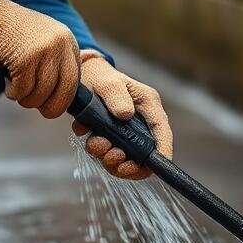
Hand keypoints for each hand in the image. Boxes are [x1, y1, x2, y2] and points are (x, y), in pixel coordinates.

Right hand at [0, 0, 79, 118]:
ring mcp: (44, 51)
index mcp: (68, 40)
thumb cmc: (11, 32)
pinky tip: (7, 84)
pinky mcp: (25, 59)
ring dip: (27, 99)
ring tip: (16, 89)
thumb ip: (56, 61)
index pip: (76, 79)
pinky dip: (13, 93)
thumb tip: (62, 94)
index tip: (53, 103)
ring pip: (42, 94)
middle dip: (52, 107)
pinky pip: (23, 91)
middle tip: (41, 110)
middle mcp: (61, 45)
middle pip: (66, 91)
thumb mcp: (43, 39)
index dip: (64, 97)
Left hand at [71, 50, 172, 179]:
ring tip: (95, 142)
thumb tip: (125, 114)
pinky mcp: (111, 137)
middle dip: (127, 162)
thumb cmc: (99, 75)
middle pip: (144, 154)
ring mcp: (126, 132)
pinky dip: (97, 151)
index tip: (150, 167)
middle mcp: (140, 122)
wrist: (80, 76)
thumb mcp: (108, 83)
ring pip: (125, 158)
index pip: (162, 133)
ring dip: (109, 158)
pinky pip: (107, 155)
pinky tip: (87, 135)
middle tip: (111, 155)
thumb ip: (117, 96)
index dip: (161, 154)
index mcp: (149, 106)